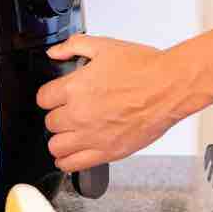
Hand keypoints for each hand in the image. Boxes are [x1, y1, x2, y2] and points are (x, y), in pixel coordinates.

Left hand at [37, 35, 199, 171]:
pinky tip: (71, 155)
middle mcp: (79, 114)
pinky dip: (67, 161)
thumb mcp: (105, 46)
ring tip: (69, 134)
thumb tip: (55, 52)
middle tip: (70, 113)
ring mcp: (92, 135)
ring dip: (60, 140)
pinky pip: (73, 165)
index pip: (42, 99)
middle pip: (49, 123)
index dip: (50, 97)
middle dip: (58, 117)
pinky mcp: (107, 152)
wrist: (170, 86)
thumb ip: (74, 46)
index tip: (57, 98)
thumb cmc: (144, 68)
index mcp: (75, 88)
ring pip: (56, 147)